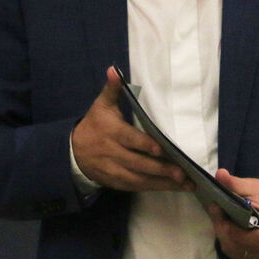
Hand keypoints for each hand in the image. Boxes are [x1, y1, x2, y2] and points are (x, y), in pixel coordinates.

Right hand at [71, 67, 189, 192]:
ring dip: (162, 183)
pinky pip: (136, 188)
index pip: (129, 139)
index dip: (144, 145)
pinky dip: (153, 188)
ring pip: (139, 180)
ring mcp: (113, 170)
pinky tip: (171, 187)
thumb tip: (114, 70)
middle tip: (182, 173)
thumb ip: (113, 89)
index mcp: (111, 132)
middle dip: (160, 169)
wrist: (73, 151)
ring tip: (185, 184)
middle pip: (138, 163)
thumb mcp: (101, 105)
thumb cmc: (94, 124)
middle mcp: (112, 153)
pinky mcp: (115, 182)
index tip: (161, 149)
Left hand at [207, 168, 258, 258]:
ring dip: (222, 234)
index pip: (252, 238)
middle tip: (215, 209)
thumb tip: (219, 174)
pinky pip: (234, 252)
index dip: (233, 230)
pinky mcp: (253, 254)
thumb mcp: (251, 186)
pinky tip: (224, 225)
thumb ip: (235, 183)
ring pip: (233, 250)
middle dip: (223, 228)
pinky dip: (226, 239)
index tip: (220, 213)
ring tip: (219, 216)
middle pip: (239, 244)